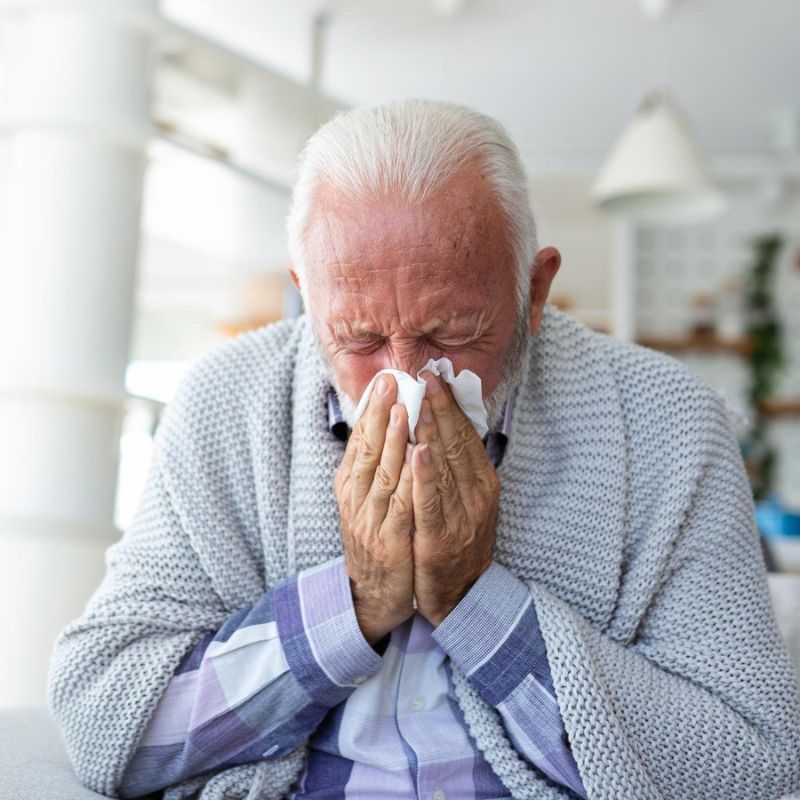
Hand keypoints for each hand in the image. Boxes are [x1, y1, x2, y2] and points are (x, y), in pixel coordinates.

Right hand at [334, 374, 414, 644]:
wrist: (374, 596)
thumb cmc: (376, 540)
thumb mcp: (366, 501)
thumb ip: (373, 467)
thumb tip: (383, 425)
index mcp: (350, 488)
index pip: (359, 442)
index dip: (371, 411)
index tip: (383, 381)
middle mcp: (356, 501)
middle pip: (369, 452)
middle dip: (381, 414)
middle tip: (391, 381)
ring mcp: (371, 523)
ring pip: (384, 474)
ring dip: (394, 441)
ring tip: (404, 409)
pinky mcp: (390, 544)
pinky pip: (401, 508)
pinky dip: (409, 482)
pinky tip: (418, 459)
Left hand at [410, 372, 499, 625]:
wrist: (461, 594)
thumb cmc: (458, 539)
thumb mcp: (466, 499)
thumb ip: (457, 465)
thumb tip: (443, 425)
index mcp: (483, 482)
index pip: (466, 436)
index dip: (450, 406)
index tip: (435, 377)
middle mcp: (477, 495)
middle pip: (457, 444)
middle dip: (440, 408)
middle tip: (426, 376)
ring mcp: (462, 517)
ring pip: (446, 467)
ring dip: (432, 431)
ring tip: (420, 400)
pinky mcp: (442, 538)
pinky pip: (432, 501)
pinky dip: (425, 475)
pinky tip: (417, 451)